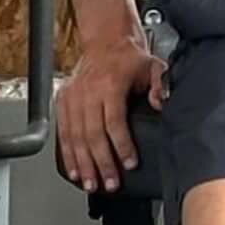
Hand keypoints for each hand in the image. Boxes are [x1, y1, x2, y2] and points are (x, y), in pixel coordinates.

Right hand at [54, 31, 164, 195]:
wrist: (105, 40)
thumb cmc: (129, 57)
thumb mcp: (153, 66)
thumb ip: (161, 85)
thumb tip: (161, 104)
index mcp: (110, 85)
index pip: (114, 121)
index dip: (121, 145)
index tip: (129, 164)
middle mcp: (88, 92)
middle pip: (93, 134)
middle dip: (101, 162)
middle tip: (110, 183)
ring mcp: (73, 97)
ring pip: (75, 136)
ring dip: (83, 163)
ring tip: (91, 184)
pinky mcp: (63, 101)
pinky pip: (64, 132)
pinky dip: (67, 153)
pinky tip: (74, 171)